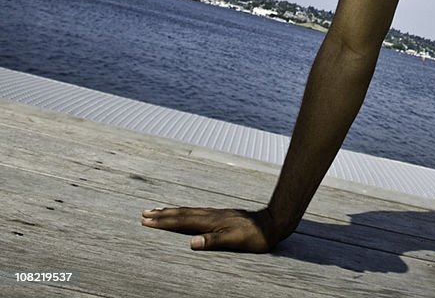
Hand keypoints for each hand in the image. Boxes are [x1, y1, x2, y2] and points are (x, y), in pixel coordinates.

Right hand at [141, 205, 284, 252]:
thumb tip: (191, 242)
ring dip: (173, 211)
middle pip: (182, 213)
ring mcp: (216, 214)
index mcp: (210, 221)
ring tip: (160, 210)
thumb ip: (212, 241)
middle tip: (145, 213)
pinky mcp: (222, 216)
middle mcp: (211, 215)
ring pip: (189, 211)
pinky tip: (186, 214)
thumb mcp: (233, 240)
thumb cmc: (253, 236)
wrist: (271, 223)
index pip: (182, 221)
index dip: (164, 221)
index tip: (147, 220)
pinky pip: (197, 213)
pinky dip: (186, 213)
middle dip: (163, 214)